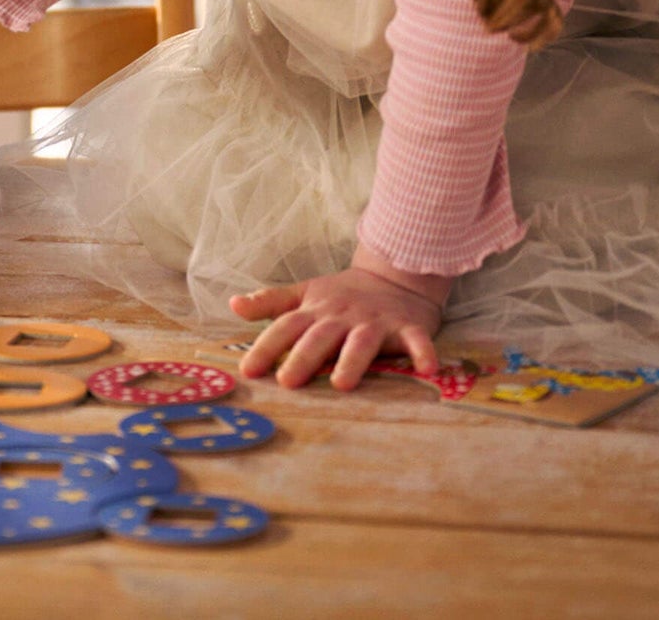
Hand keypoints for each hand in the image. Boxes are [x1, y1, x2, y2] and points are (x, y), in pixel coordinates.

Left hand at [230, 246, 449, 390]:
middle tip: (287, 381)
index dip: (266, 346)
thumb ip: (270, 303)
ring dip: (353, 361)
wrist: (394, 275)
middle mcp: (342, 315)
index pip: (286, 326)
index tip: (247, 370)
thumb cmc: (341, 295)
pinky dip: (422, 353)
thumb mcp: (304, 294)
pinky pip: (416, 340)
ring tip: (342, 383)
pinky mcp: (407, 326)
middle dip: (304, 357)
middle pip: (320, 337)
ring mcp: (375, 321)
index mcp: (315, 310)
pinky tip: (427, 370)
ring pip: (362, 342)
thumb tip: (232, 306)